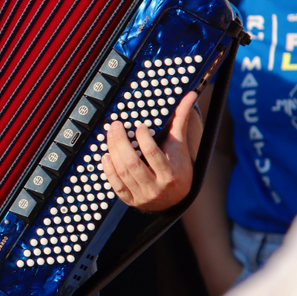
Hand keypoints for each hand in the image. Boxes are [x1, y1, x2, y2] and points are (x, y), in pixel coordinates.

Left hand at [101, 92, 199, 211]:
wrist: (176, 198)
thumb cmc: (178, 167)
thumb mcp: (179, 145)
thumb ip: (180, 121)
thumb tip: (191, 95)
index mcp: (170, 173)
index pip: (152, 153)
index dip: (143, 137)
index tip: (139, 126)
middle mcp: (156, 187)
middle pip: (132, 163)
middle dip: (120, 142)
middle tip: (115, 126)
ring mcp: (142, 195)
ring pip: (122, 172)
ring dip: (113, 152)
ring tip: (110, 136)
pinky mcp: (131, 200)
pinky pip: (116, 185)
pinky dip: (108, 170)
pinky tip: (105, 155)